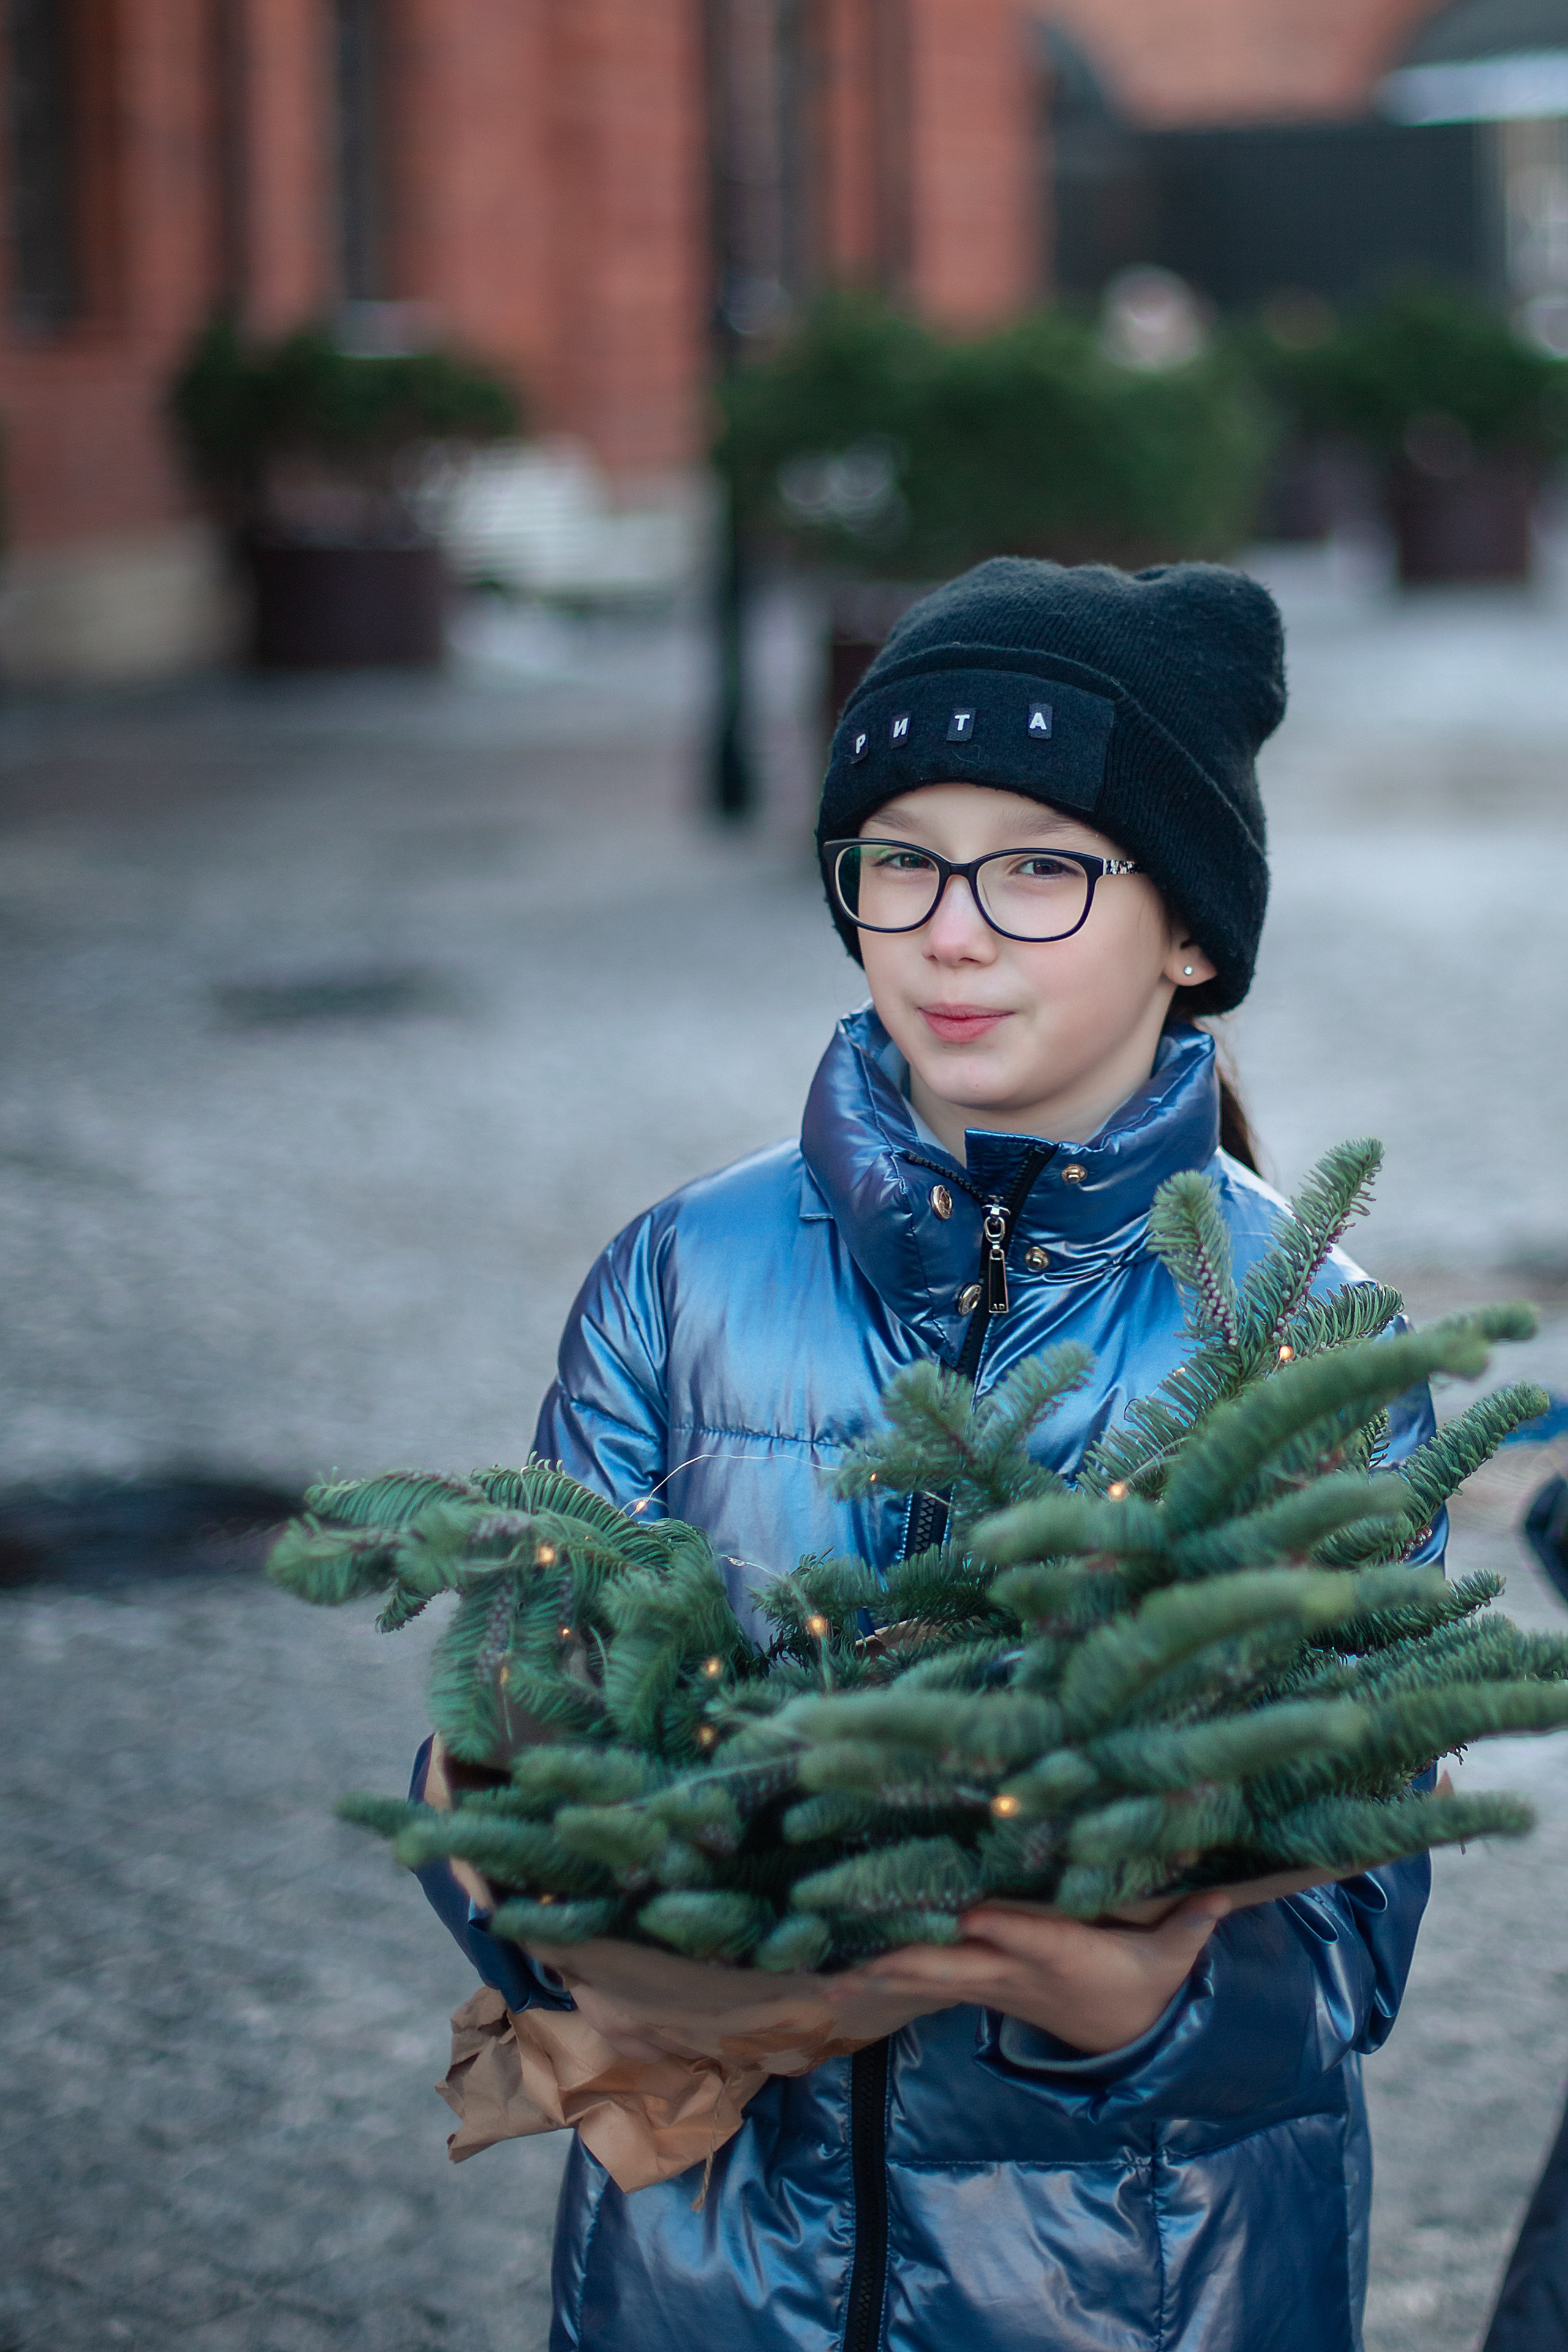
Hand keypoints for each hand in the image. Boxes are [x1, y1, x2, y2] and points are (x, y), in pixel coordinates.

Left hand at [822, 1893, 1232, 2054]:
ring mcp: (990, 1979)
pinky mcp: (978, 1984)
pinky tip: (838, 1975)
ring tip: (821, 1978)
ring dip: (877, 1973)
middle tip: (850, 1958)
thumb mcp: (1172, 1957)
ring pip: (927, 1973)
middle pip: (953, 1962)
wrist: (1123, 2039)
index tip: (955, 1906)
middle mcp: (1015, 1967)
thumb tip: (1227, 1888)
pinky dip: (886, 1973)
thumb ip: (1191, 1921)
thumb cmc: (1143, 1982)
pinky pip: (925, 1977)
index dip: (988, 1921)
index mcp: (1060, 1952)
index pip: (1020, 1932)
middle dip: (903, 1957)